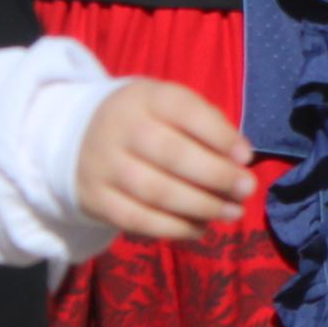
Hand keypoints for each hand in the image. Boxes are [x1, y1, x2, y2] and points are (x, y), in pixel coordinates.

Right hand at [73, 77, 256, 240]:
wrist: (81, 138)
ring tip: (232, 213)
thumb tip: (240, 161)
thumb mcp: (172, 108)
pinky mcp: (95, 199)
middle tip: (246, 189)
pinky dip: (176, 229)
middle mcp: (120, 128)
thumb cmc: (148, 122)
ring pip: (157, 193)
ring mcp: (103, 165)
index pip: (185, 111)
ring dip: (202, 207)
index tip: (246, 157)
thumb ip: (208, 127)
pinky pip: (138, 220)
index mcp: (145, 97)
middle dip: (217, 176)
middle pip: (172, 155)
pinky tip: (201, 228)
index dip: (220, 136)